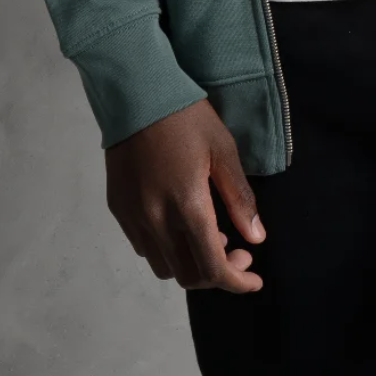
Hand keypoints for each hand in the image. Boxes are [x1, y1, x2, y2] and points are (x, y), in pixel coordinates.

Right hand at [105, 98, 266, 292]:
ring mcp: (133, 217)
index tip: (254, 278)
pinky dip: (168, 248)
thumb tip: (256, 238)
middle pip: (187, 275)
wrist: (137, 94)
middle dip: (217, 273)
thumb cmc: (186, 117)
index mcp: (187, 206)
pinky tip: (180, 222)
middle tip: (237, 250)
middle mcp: (156, 220)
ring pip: (163, 266)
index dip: (237, 281)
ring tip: (209, 233)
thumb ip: (239, 198)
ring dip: (190, 262)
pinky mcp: (119, 208)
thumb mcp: (223, 150)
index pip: (212, 267)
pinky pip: (144, 246)